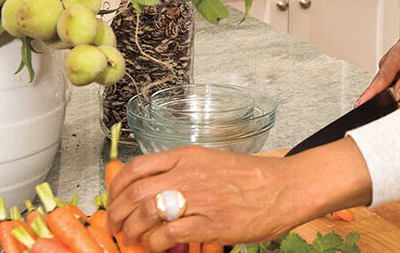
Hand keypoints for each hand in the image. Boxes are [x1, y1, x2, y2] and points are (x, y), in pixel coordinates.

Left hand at [106, 139, 371, 251]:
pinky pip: (168, 235)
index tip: (113, 200)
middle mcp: (188, 173)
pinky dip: (154, 244)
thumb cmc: (252, 177)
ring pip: (147, 213)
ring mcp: (198, 198)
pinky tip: (156, 246)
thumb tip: (154, 187)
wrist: (285, 188)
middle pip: (135, 192)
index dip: (117, 187)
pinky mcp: (209, 223)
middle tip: (116, 225)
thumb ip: (183, 170)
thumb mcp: (212, 161)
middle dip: (118, 212)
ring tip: (132, 238)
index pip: (136, 167)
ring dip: (133, 230)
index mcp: (187, 155)